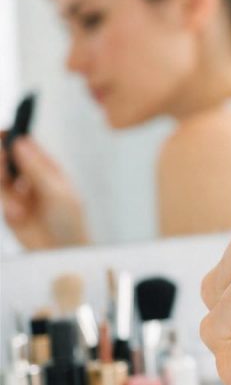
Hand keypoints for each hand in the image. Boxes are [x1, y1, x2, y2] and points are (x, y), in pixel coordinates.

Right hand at [0, 134, 88, 248]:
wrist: (61, 252)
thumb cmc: (69, 222)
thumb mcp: (57, 193)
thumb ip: (37, 170)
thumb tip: (21, 144)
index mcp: (48, 169)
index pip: (28, 147)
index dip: (14, 137)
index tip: (5, 132)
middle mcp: (31, 178)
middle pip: (9, 158)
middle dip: (1, 155)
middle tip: (1, 153)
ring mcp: (18, 193)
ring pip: (1, 176)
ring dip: (0, 174)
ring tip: (4, 173)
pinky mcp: (8, 208)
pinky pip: (0, 196)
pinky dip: (6, 201)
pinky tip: (17, 212)